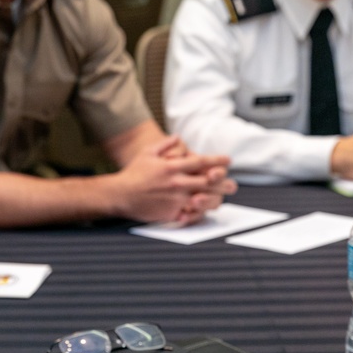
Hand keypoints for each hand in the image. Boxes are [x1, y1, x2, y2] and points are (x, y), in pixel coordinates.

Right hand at [110, 135, 236, 225]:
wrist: (121, 195)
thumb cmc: (134, 173)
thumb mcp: (148, 153)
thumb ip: (165, 144)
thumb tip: (178, 137)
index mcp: (172, 167)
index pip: (201, 162)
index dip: (217, 160)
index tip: (228, 160)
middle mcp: (177, 183)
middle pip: (207, 182)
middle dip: (223, 182)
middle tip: (232, 184)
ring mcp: (175, 199)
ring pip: (203, 199)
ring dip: (216, 198)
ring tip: (222, 198)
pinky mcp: (171, 213)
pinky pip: (191, 214)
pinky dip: (199, 213)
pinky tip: (205, 211)